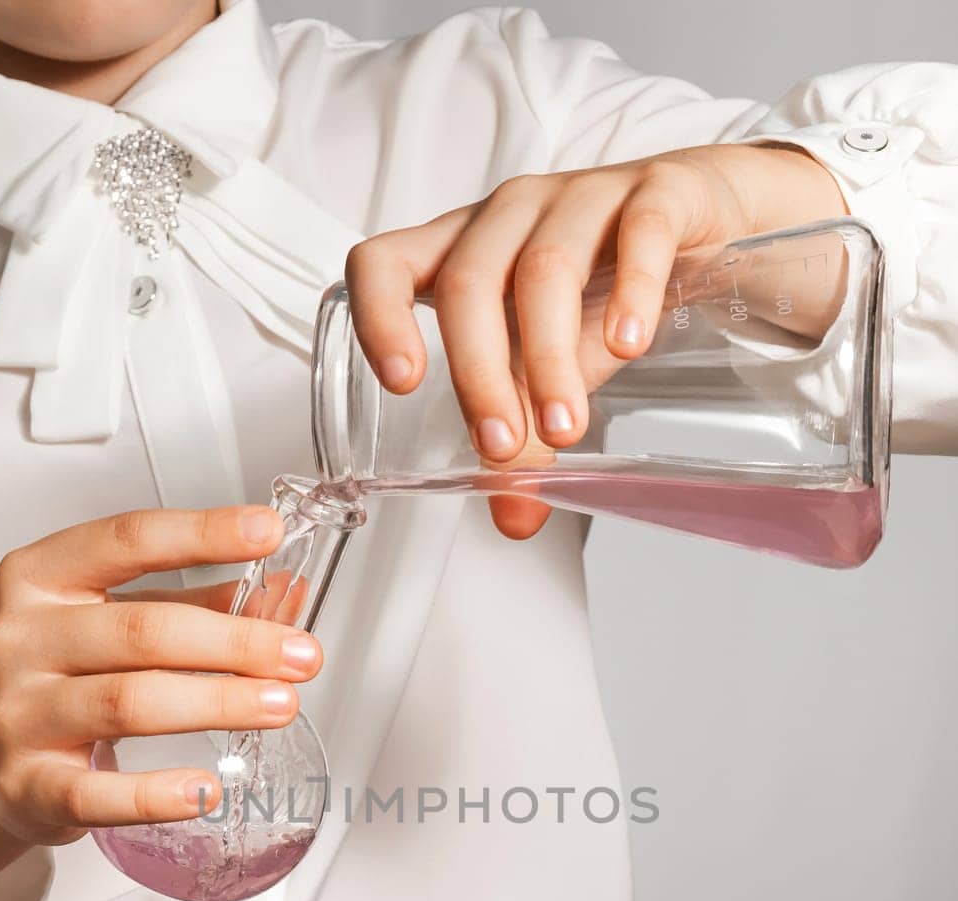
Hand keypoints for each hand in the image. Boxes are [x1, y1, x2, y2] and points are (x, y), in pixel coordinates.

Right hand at [0, 506, 322, 900]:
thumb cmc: (60, 678)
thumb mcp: (116, 623)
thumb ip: (196, 604)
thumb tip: (285, 595)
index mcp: (41, 579)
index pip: (127, 540)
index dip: (202, 534)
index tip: (267, 532)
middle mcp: (21, 639)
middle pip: (140, 630)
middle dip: (233, 642)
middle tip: (300, 655)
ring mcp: (19, 715)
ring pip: (127, 703)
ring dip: (216, 703)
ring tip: (279, 705)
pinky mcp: (30, 786)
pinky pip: (98, 793)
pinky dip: (157, 794)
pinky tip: (206, 789)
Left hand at [345, 143, 845, 536]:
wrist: (713, 219)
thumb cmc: (607, 289)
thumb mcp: (556, 364)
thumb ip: (527, 433)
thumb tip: (515, 517)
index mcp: (464, 249)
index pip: (386, 261)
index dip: (380, 316)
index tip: (404, 385)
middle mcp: (512, 213)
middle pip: (470, 280)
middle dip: (480, 373)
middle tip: (504, 448)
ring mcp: (583, 195)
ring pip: (545, 266)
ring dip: (549, 356)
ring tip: (566, 427)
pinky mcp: (658, 191)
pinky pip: (638, 232)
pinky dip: (631, 292)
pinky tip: (629, 346)